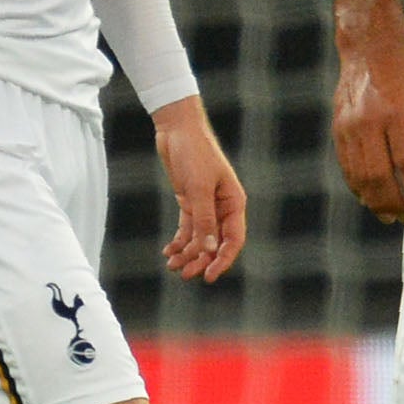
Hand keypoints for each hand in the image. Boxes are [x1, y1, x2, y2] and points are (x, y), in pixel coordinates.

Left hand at [152, 97, 245, 282]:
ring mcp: (206, 204)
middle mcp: (222, 206)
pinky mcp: (190, 200)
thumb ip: (204, 219)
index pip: (234, 239)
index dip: (223, 260)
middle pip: (215, 242)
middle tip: (183, 274)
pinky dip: (179, 241)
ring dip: (187, 253)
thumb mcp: (199, 187)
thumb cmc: (194, 152)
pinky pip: (188, 228)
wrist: (177, 128)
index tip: (208, 276)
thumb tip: (209, 248)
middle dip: (200, 259)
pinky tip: (168, 251)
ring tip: (171, 265)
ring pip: (200, 238)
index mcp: (234, 201)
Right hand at [332, 37, 403, 223]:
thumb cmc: (403, 77)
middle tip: (403, 218)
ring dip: (373, 200)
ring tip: (386, 214)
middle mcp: (369, 122)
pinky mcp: (338, 128)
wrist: (369, 50)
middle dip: (392, 203)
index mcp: (396, 115)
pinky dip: (357, 185)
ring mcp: (350, 127)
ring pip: (359, 175)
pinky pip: (346, 165)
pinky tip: (368, 197)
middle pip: (378, 175)